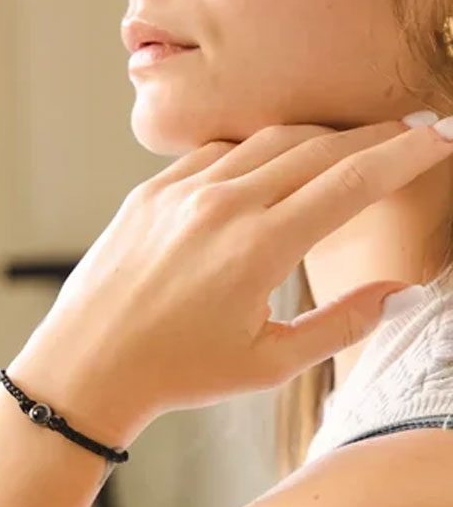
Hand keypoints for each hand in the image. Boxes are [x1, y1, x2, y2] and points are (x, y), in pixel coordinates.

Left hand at [11, 116, 452, 434]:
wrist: (88, 363)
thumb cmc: (178, 373)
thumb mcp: (269, 364)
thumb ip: (341, 324)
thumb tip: (395, 292)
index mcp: (259, 248)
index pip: (351, 182)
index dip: (404, 155)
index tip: (437, 139)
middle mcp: (221, 206)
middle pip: (317, 149)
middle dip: (371, 138)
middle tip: (405, 133)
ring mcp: (180, 192)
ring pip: (266, 142)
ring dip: (315, 139)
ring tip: (345, 149)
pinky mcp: (150, 192)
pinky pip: (215, 153)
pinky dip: (253, 151)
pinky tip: (269, 164)